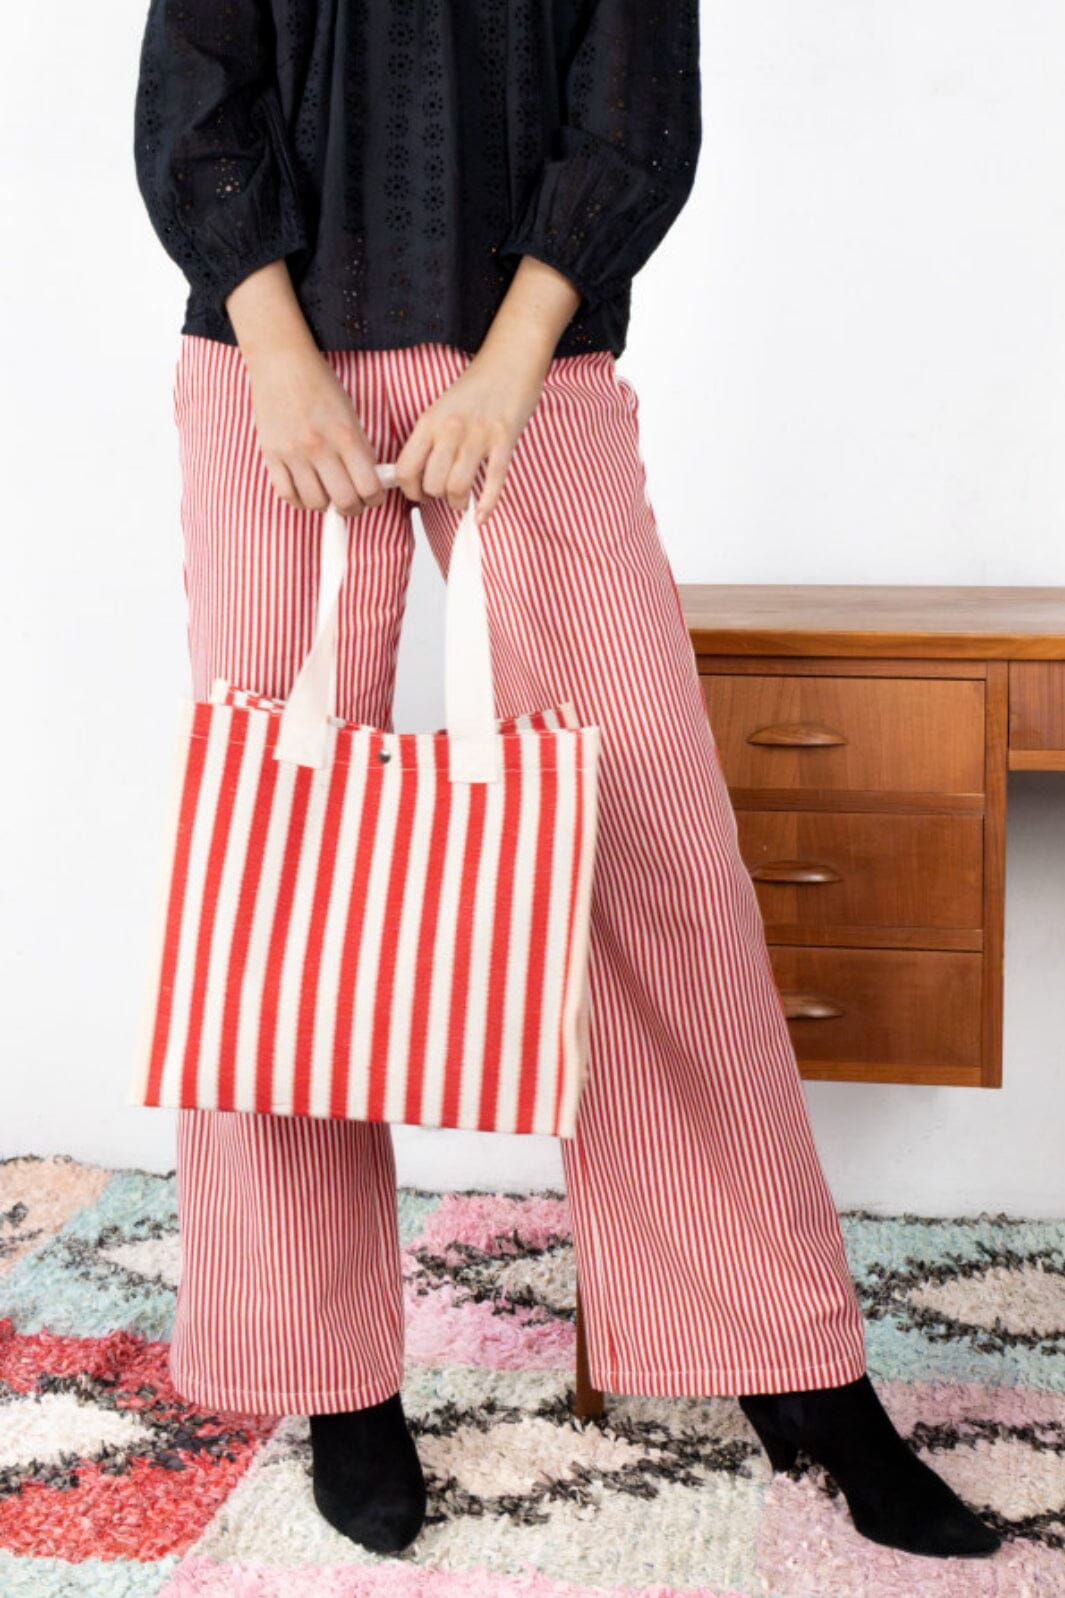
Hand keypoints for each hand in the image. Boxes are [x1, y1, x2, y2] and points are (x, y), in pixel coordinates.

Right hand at [246, 341, 385, 515]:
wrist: (281, 360)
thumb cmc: (319, 384)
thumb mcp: (350, 413)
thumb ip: (360, 449)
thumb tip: (370, 483)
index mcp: (346, 435)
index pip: (369, 487)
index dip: (374, 499)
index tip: (371, 496)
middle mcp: (320, 447)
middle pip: (344, 502)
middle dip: (352, 508)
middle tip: (351, 502)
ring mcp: (293, 452)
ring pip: (316, 503)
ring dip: (325, 505)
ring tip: (327, 494)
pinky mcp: (271, 454)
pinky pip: (287, 494)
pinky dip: (299, 501)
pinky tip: (306, 491)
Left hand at [394, 254, 581, 523]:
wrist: (510, 360)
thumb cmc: (476, 388)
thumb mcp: (441, 409)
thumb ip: (429, 439)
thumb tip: (418, 475)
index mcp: (429, 421)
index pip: (405, 469)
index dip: (410, 491)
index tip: (418, 495)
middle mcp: (449, 429)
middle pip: (432, 484)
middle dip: (437, 498)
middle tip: (445, 494)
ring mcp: (478, 436)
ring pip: (457, 487)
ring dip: (459, 502)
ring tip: (462, 501)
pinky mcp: (504, 440)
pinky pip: (493, 482)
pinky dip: (487, 505)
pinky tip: (481, 516)